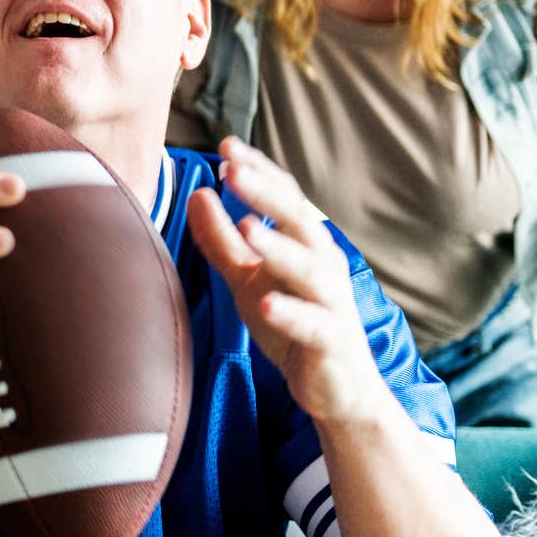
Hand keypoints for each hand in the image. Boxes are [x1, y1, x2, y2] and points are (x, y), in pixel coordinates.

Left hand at [188, 138, 390, 425]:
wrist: (338, 390)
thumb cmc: (292, 324)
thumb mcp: (248, 279)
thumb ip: (223, 240)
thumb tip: (198, 193)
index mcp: (306, 245)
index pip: (285, 198)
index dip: (259, 171)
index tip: (226, 146)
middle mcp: (324, 266)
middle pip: (299, 221)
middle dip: (267, 194)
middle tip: (233, 170)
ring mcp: (331, 305)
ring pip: (310, 270)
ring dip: (279, 248)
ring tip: (247, 229)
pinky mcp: (332, 344)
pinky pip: (315, 326)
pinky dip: (291, 314)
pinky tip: (265, 305)